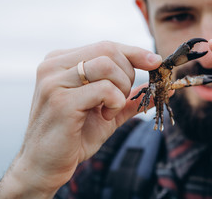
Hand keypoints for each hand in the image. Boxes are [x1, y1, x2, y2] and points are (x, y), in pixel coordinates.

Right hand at [0, 41, 161, 197]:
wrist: (46, 164)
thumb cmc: (76, 135)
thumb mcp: (109, 110)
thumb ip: (132, 96)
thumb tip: (165, 88)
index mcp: (61, 61)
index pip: (106, 46)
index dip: (134, 52)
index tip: (155, 61)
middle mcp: (53, 65)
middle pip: (108, 50)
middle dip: (128, 74)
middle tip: (121, 97)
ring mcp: (54, 81)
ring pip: (107, 65)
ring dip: (121, 88)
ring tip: (110, 109)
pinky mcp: (60, 101)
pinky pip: (104, 89)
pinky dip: (115, 102)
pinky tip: (104, 116)